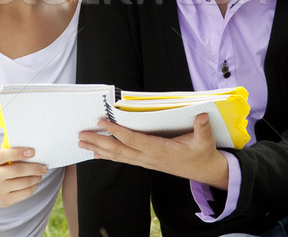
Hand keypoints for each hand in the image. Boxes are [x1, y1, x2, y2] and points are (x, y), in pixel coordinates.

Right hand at [0, 147, 47, 208]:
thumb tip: (34, 152)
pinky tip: (35, 182)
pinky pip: (25, 193)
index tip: (33, 152)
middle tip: (44, 167)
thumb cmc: (1, 168)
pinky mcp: (5, 200)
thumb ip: (13, 153)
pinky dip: (34, 186)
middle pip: (17, 170)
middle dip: (34, 168)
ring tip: (41, 173)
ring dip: (36, 177)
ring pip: (24, 182)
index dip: (18, 152)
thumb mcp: (1, 160)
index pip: (3, 155)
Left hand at [78, 113, 228, 188]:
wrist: (204, 170)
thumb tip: (202, 116)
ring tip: (82, 143)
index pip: (133, 140)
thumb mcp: (205, 141)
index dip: (116, 131)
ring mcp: (146, 161)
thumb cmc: (202, 153)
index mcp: (160, 150)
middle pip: (119, 150)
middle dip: (99, 142)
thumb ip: (202, 128)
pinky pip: (123, 159)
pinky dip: (108, 156)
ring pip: (118, 156)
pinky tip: (96, 154)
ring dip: (99, 149)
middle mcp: (149, 158)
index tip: (102, 121)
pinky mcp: (145, 162)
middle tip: (81, 135)